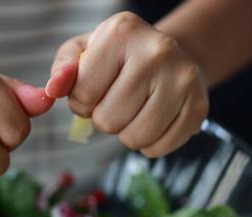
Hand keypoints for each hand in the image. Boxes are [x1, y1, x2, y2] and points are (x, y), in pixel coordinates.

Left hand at [46, 12, 208, 157]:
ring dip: (126, 133)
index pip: (82, 94)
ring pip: (134, 138)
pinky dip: (149, 143)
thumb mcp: (85, 53)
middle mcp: (156, 51)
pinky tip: (153, 119)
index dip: (81, 102)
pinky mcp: (199, 106)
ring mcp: (182, 79)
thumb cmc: (118, 58)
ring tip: (134, 110)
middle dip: (104, 119)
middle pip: (108, 121)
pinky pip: (158, 149)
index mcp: (121, 32)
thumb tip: (53, 90)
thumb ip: (62, 70)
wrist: (170, 55)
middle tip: (117, 101)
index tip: (94, 90)